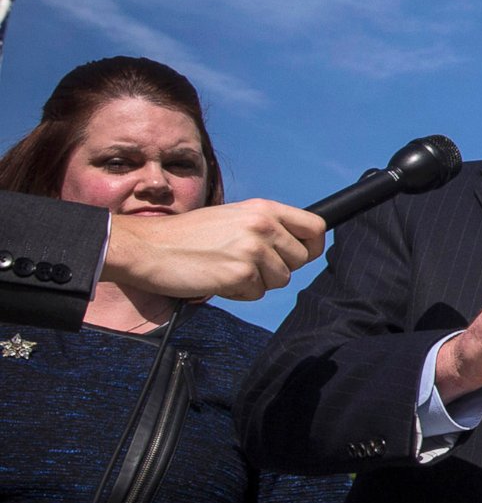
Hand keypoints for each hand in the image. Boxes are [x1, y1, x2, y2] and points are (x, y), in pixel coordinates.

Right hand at [103, 199, 325, 301]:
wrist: (145, 247)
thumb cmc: (185, 235)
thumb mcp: (231, 217)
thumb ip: (264, 226)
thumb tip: (295, 245)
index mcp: (263, 208)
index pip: (315, 227)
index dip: (311, 246)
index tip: (300, 255)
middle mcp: (263, 226)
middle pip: (301, 260)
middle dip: (278, 268)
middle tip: (246, 264)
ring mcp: (253, 250)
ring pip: (281, 280)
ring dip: (256, 281)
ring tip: (225, 269)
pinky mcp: (240, 274)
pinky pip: (256, 294)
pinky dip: (238, 293)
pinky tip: (215, 279)